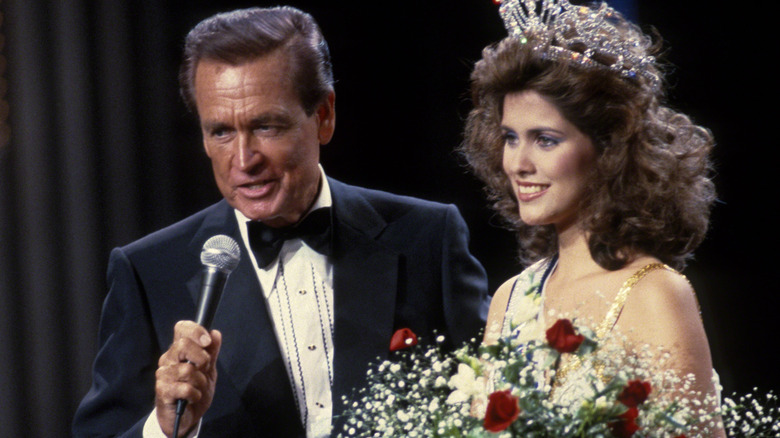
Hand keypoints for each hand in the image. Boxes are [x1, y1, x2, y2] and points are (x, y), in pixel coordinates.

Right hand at [155, 321, 221, 436]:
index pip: (181, 328)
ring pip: (187, 369)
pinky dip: (195, 394)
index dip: (195, 330)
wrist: (186, 416)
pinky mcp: (163, 391)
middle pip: (183, 344)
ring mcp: (164, 374)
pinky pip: (185, 388)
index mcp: (179, 350)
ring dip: (200, 381)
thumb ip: (212, 352)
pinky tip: (192, 397)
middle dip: (202, 358)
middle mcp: (169, 359)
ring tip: (197, 388)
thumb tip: (215, 333)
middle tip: (204, 369)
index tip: (207, 341)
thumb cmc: (195, 390)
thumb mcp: (209, 370)